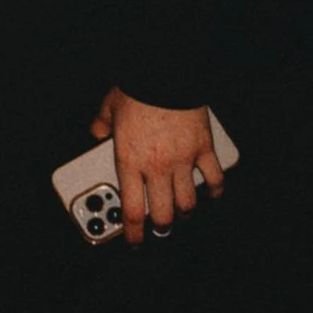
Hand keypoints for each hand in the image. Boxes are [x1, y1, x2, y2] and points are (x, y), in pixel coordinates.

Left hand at [90, 88, 225, 245]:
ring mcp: (182, 160)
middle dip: (161, 227)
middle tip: (160, 228)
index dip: (132, 233)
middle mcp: (156, 167)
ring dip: (185, 211)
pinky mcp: (204, 149)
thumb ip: (101, 123)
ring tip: (182, 211)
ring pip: (188, 203)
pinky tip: (213, 193)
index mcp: (130, 161)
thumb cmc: (137, 88)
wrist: (165, 71)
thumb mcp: (110, 105)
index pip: (131, 210)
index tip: (133, 241)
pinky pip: (214, 179)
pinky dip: (215, 190)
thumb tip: (96, 132)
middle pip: (162, 215)